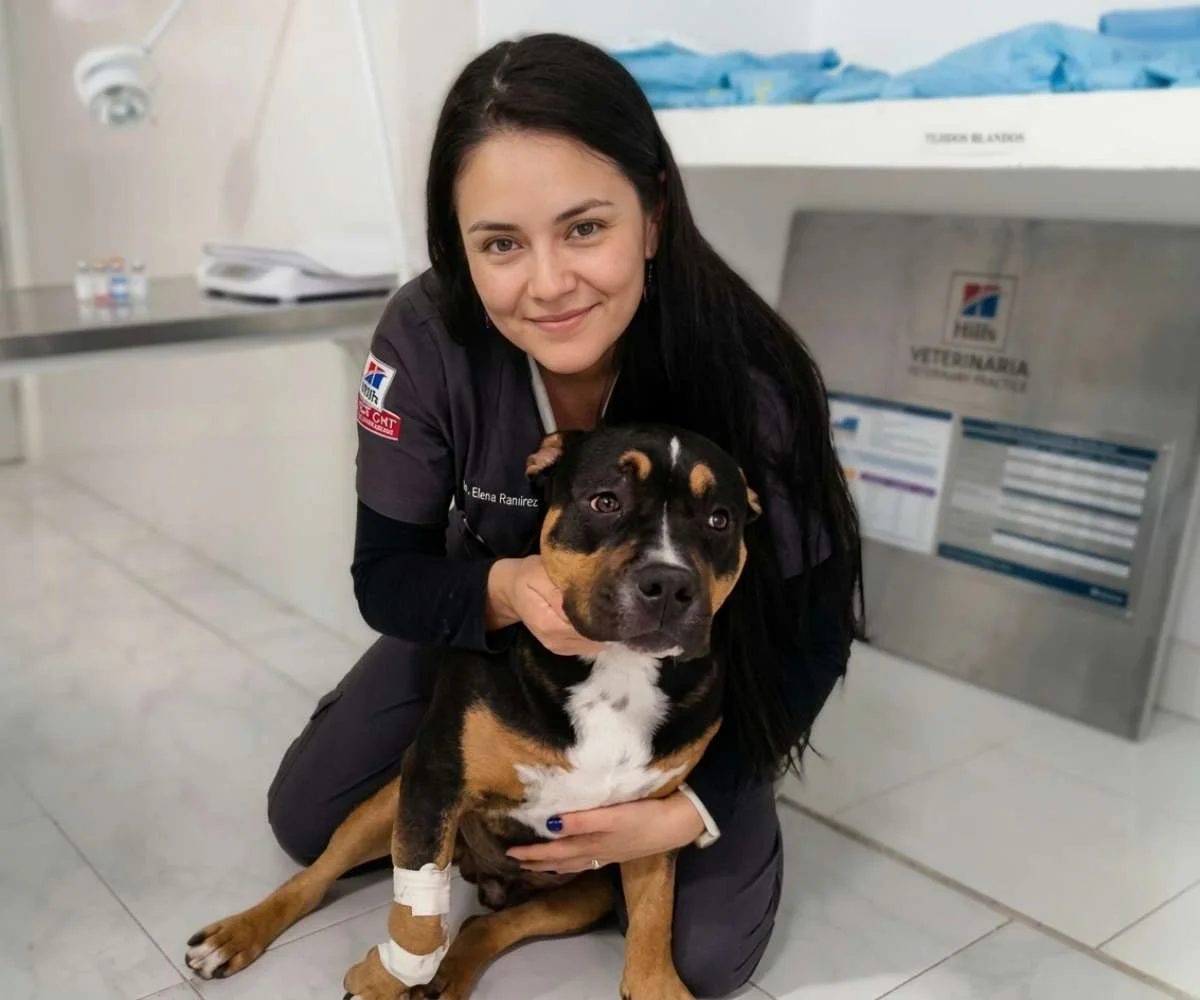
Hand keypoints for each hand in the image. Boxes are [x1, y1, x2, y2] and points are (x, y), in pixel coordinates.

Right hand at [487, 556, 605, 656]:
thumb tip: (587, 606)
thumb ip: (562, 593)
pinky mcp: (564, 648)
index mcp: (549, 624)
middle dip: (607, 621)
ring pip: (594, 643)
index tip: (615, 599)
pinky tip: (594, 615)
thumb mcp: (542, 575)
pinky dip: (596, 632)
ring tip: (605, 606)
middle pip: (594, 637)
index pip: (588, 626)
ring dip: (602, 627)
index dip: (605, 615)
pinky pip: (589, 644)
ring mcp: (560, 648)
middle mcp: (555, 641)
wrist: (512, 590)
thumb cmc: (529, 576)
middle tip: (614, 599)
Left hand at [506, 794, 705, 873]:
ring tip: (538, 866)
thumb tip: (549, 824)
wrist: (676, 826)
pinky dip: (572, 861)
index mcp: (590, 844)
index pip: (553, 852)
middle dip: (537, 862)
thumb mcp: (613, 816)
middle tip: (516, 862)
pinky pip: (586, 860)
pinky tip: (575, 858)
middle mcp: (595, 852)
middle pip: (560, 860)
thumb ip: (582, 820)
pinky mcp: (618, 849)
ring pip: (572, 862)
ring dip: (553, 864)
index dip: (531, 852)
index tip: (509, 853)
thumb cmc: (644, 817)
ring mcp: (607, 853)